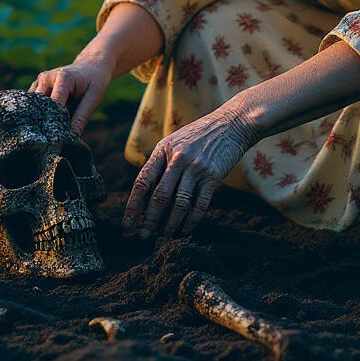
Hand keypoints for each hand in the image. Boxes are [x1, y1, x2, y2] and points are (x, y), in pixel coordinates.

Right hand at [29, 60, 110, 133]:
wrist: (91, 64)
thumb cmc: (95, 80)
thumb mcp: (94, 97)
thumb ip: (81, 116)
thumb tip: (72, 137)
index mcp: (63, 78)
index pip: (53, 105)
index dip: (54, 123)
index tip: (56, 139)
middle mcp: (46, 78)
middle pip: (38, 106)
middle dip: (43, 122)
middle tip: (50, 138)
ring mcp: (39, 81)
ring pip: (32, 106)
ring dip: (39, 118)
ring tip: (47, 131)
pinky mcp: (36, 87)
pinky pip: (33, 104)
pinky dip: (38, 113)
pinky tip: (46, 122)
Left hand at [123, 106, 259, 238]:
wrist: (232, 123)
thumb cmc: (199, 135)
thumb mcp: (175, 141)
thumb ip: (160, 162)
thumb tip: (144, 193)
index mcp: (163, 149)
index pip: (143, 181)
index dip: (133, 204)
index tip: (127, 223)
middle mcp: (177, 158)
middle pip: (159, 195)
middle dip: (149, 219)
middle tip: (143, 236)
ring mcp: (196, 167)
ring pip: (179, 203)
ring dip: (170, 223)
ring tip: (165, 236)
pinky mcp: (213, 175)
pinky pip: (200, 204)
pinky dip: (192, 220)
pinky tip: (186, 229)